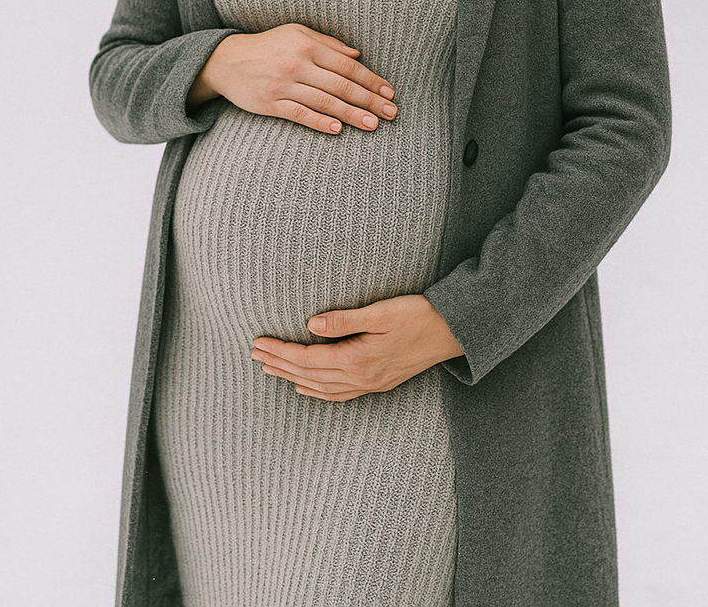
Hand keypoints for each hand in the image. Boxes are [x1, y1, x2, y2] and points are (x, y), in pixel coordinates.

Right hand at [186, 23, 396, 132]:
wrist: (226, 60)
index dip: (371, 80)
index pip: (347, 65)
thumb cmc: (269, 46)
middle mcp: (297, 64)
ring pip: (324, 102)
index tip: (389, 92)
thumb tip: (358, 55)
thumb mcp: (296, 33)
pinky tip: (338, 129)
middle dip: (369, 100)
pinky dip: (319, 122)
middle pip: (341, 85)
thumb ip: (328, 43)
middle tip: (391, 113)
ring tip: (373, 124)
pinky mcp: (269, 103)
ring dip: (352, 114)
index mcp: (307, 45)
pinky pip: (299, 114)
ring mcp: (283, 84)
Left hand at [251, 294, 463, 400]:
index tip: (258, 342)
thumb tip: (310, 325)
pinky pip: (339, 394)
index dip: (280, 351)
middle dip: (279, 365)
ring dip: (293, 378)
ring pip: (321, 388)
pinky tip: (307, 385)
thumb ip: (345, 320)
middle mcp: (361, 378)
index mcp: (358, 360)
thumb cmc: (419, 315)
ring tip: (271, 369)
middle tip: (254, 355)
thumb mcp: (381, 312)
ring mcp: (370, 384)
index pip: (307, 359)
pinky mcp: (379, 383)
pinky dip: (317, 391)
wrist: (453, 332)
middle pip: (309, 376)